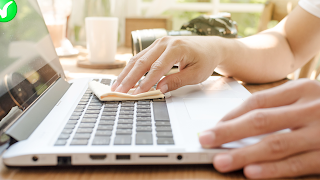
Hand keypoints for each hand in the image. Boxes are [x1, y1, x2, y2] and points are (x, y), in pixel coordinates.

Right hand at [111, 36, 223, 93]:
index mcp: (177, 48)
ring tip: (116, 86)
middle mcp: (165, 42)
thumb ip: (177, 81)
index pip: (157, 68)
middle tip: (119, 91)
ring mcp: (159, 43)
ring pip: (138, 59)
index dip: (146, 82)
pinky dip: (131, 68)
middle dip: (129, 78)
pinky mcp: (156, 46)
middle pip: (142, 62)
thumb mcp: (196, 74)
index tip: (137, 93)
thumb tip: (160, 89)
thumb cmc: (205, 60)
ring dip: (126, 73)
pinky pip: (141, 57)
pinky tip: (124, 78)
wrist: (210, 47)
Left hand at [199, 79, 319, 178]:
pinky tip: (252, 172)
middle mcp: (311, 107)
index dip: (231, 116)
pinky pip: (297, 164)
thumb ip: (280, 106)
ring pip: (275, 143)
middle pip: (260, 120)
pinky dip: (273, 170)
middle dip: (228, 132)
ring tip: (221, 161)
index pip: (257, 101)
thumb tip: (238, 121)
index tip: (212, 127)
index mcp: (302, 89)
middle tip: (204, 140)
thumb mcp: (308, 98)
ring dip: (244, 153)